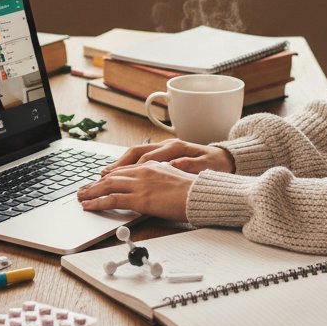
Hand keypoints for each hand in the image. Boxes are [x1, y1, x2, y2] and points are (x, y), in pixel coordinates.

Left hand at [78, 161, 195, 221]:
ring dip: (91, 193)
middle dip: (95, 184)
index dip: (109, 177)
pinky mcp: (140, 199)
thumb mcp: (173, 179)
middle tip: (84, 190)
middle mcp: (143, 171)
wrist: (202, 194)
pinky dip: (97, 203)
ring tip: (81, 199)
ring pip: (108, 186)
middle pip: (112, 176)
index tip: (99, 181)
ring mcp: (141, 184)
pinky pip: (112, 200)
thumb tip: (149, 189)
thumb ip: (158, 180)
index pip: (123, 170)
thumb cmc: (192, 190)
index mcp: (152, 166)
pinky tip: (89, 206)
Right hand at [101, 139, 234, 174]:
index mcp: (176, 148)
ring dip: (119, 165)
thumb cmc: (216, 164)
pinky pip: (139, 158)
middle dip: (117, 165)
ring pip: (135, 154)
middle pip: (136, 153)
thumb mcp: (206, 166)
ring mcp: (163, 149)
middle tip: (101, 177)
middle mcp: (166, 146)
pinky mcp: (163, 155)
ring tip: (102, 176)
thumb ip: (188, 166)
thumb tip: (173, 165)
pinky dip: (127, 166)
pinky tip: (117, 175)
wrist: (225, 160)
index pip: (148, 158)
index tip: (118, 179)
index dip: (131, 169)